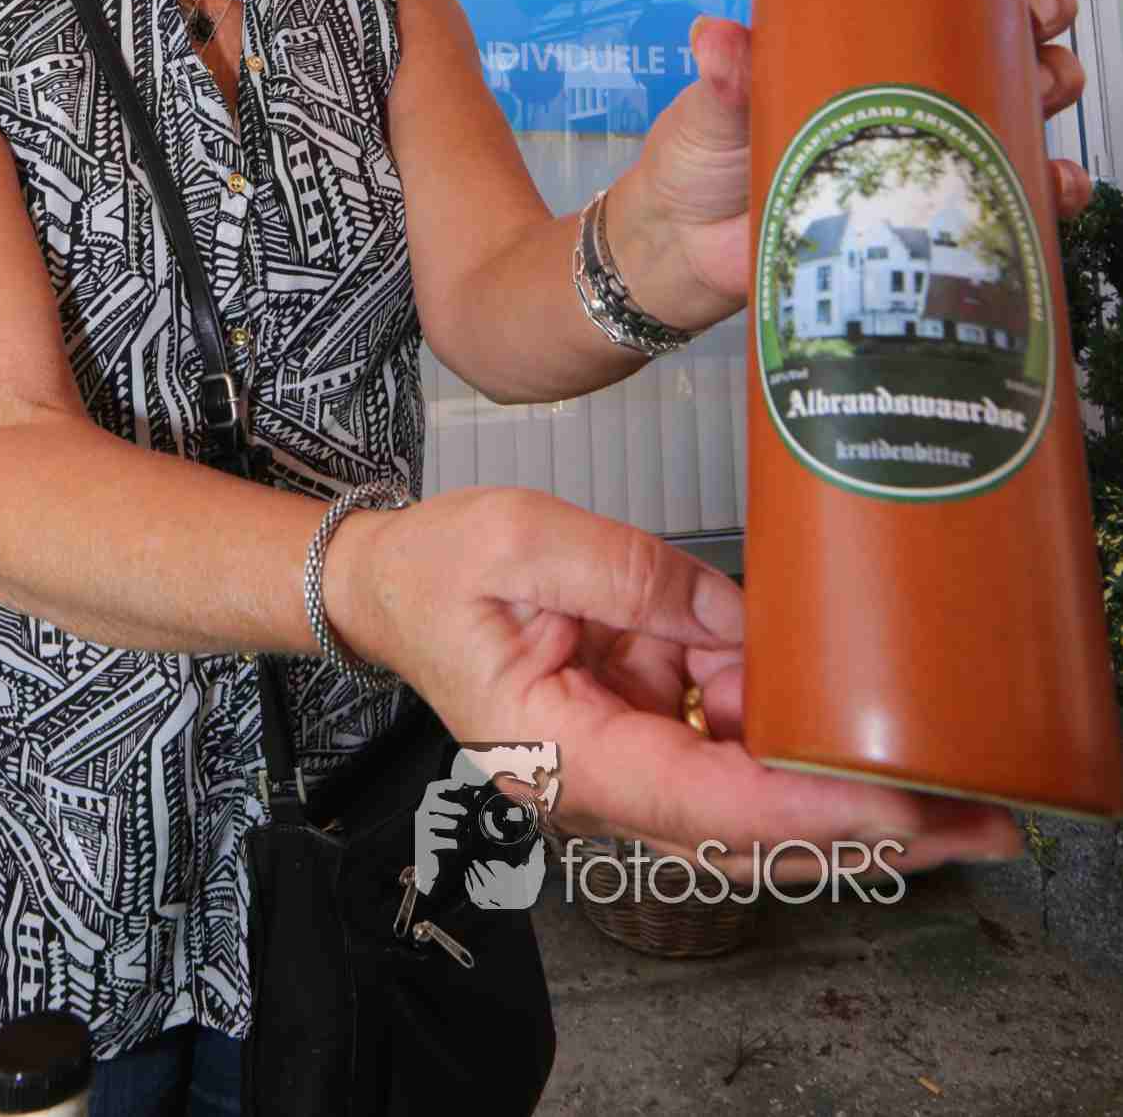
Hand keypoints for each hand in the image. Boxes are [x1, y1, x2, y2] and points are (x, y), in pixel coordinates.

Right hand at [332, 488, 1022, 884]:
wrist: (389, 584)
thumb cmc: (439, 567)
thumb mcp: (527, 540)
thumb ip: (635, 578)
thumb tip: (737, 618)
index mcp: (561, 755)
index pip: (705, 798)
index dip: (807, 804)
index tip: (894, 803)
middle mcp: (602, 781)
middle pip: (750, 824)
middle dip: (866, 826)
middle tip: (977, 822)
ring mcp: (626, 757)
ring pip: (752, 788)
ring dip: (836, 769)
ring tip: (935, 752)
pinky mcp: (641, 724)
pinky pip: (728, 734)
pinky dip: (782, 711)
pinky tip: (826, 686)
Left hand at [605, 0, 1091, 323]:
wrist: (690, 252)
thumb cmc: (700, 159)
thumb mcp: (712, 104)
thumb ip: (722, 73)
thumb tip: (717, 39)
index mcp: (857, 38)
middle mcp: (905, 84)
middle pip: (1001, 31)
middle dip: (1038, 12)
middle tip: (1032, 16)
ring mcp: (925, 144)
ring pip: (1021, 100)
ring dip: (1053, 85)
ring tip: (1045, 89)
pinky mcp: (932, 210)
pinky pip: (1010, 191)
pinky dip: (1047, 185)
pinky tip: (1051, 183)